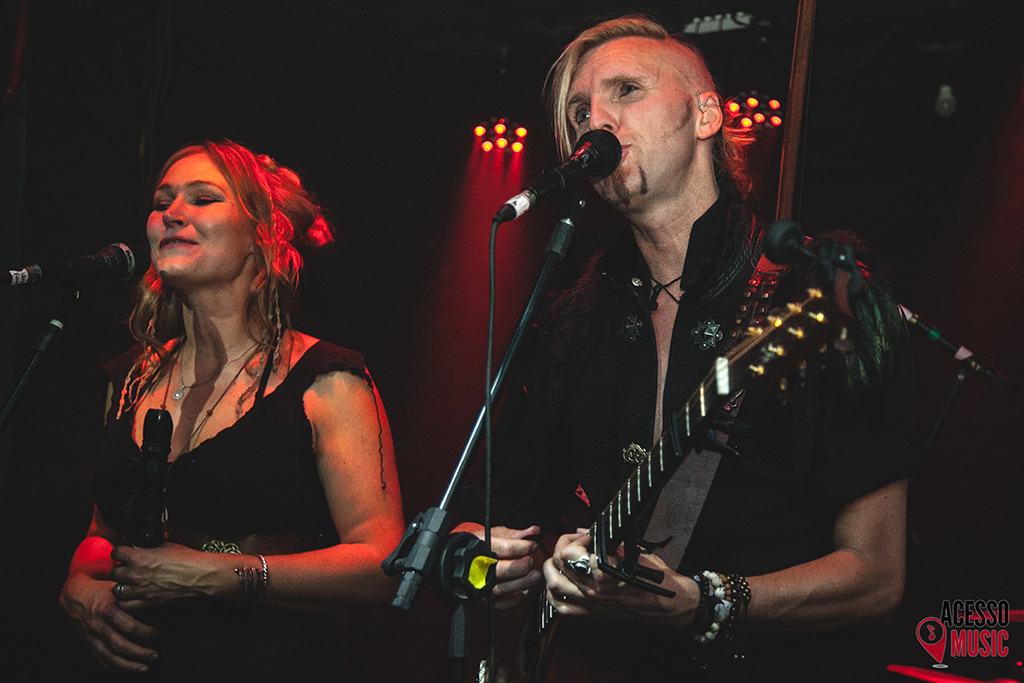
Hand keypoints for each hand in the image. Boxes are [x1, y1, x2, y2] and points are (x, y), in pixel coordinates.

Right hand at [60, 569, 158, 672]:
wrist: (72, 593)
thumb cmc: (99, 584)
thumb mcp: (114, 581)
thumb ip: (131, 586)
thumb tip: (154, 583)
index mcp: (106, 606)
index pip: (126, 624)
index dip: (142, 631)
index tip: (155, 633)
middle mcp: (98, 623)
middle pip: (119, 644)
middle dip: (139, 652)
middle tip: (155, 655)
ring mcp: (92, 635)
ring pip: (109, 656)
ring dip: (128, 665)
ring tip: (145, 667)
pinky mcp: (88, 643)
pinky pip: (100, 659)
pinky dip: (114, 667)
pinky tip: (128, 668)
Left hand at [108, 542, 233, 608]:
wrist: (200, 576)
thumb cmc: (188, 560)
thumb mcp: (167, 546)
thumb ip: (150, 549)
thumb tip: (144, 549)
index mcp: (139, 557)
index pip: (116, 552)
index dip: (119, 552)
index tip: (122, 553)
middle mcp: (135, 574)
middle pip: (113, 572)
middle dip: (120, 569)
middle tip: (127, 568)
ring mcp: (139, 590)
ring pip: (116, 589)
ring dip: (122, 585)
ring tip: (129, 583)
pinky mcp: (147, 602)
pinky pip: (125, 605)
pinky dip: (126, 601)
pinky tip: (132, 596)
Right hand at [454, 523, 544, 608]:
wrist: (460, 560)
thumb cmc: (479, 545)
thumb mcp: (495, 534)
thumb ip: (515, 534)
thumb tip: (533, 531)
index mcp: (480, 548)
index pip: (504, 548)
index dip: (522, 547)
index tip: (532, 545)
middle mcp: (478, 567)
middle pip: (501, 570)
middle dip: (520, 566)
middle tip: (530, 561)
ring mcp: (479, 584)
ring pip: (501, 588)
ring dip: (521, 583)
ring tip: (534, 575)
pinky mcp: (483, 597)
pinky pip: (499, 603)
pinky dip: (514, 599)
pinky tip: (523, 590)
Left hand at [543, 529, 697, 625]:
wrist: (665, 603)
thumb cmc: (653, 577)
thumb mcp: (630, 549)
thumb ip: (605, 540)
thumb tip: (587, 531)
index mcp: (605, 571)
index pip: (571, 551)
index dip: (576, 537)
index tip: (586, 536)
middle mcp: (594, 588)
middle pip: (559, 564)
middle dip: (562, 546)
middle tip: (573, 542)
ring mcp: (590, 602)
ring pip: (553, 584)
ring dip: (553, 568)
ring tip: (561, 560)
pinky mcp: (590, 613)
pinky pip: (561, 606)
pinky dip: (554, 594)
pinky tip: (561, 582)